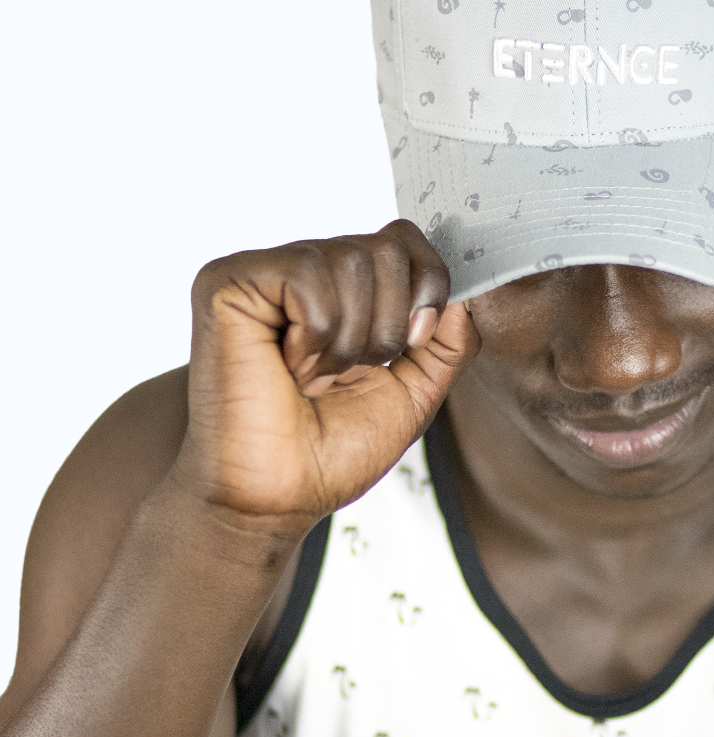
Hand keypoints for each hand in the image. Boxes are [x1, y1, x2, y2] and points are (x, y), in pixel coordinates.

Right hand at [175, 219, 477, 527]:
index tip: (414, 342)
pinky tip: (288, 367)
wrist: (279, 497)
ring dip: (350, 338)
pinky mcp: (226, 283)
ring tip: (316, 376)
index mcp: (342, 287)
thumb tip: (464, 297)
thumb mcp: (415, 391)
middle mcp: (302, 268)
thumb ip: (448, 342)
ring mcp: (261, 272)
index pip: (402, 238)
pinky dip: (315, 335)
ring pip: (350, 258)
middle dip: (388, 324)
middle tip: (349, 372)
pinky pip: (306, 276)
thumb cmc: (333, 450)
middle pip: (386, 247)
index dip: (428, 286)